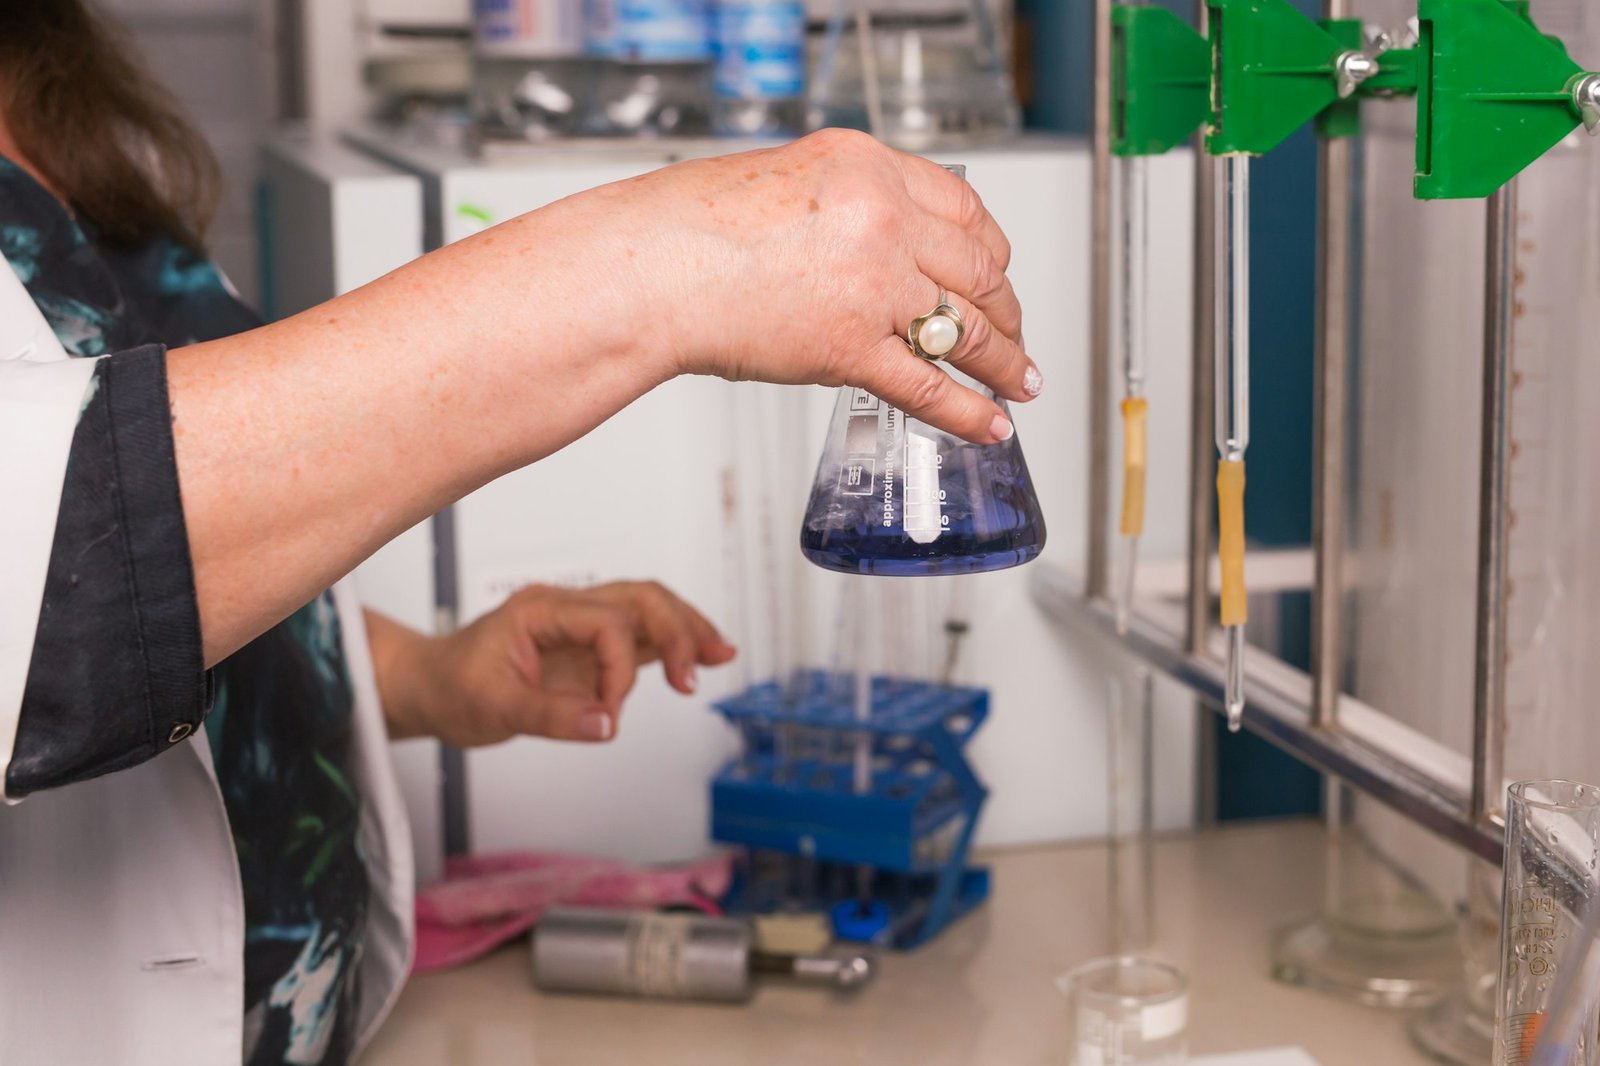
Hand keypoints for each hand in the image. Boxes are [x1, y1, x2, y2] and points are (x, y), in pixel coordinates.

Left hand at [370, 583, 736, 746]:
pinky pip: (641, 635)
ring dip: (686, 629)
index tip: (610, 714)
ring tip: (721, 653)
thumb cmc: (453, 686)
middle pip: (641, 598)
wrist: (431, 685)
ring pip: (648, 609)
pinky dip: (673, 644)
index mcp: (543, 609)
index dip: (620, 670)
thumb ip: (552, 717)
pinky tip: (701, 657)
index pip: (608, 624)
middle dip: (677, 631)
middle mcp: (568, 607)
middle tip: (694, 676)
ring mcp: (582, 623)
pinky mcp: (590, 646)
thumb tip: (606, 726)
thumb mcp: (493, 708)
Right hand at [579, 129, 1037, 443]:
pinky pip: (930, 386)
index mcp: (869, 167)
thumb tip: (880, 245)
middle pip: (979, 269)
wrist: (650, 267)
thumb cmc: (694, 227)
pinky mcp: (851, 347)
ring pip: (967, 329)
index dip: (992, 251)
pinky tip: (989, 422)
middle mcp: (882, 219)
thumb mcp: (789, 182)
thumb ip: (846, 206)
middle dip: (1006, 310)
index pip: (964, 209)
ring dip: (1004, 361)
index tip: (998, 273)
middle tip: (1014, 333)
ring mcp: (873, 285)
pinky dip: (969, 411)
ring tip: (1020, 382)